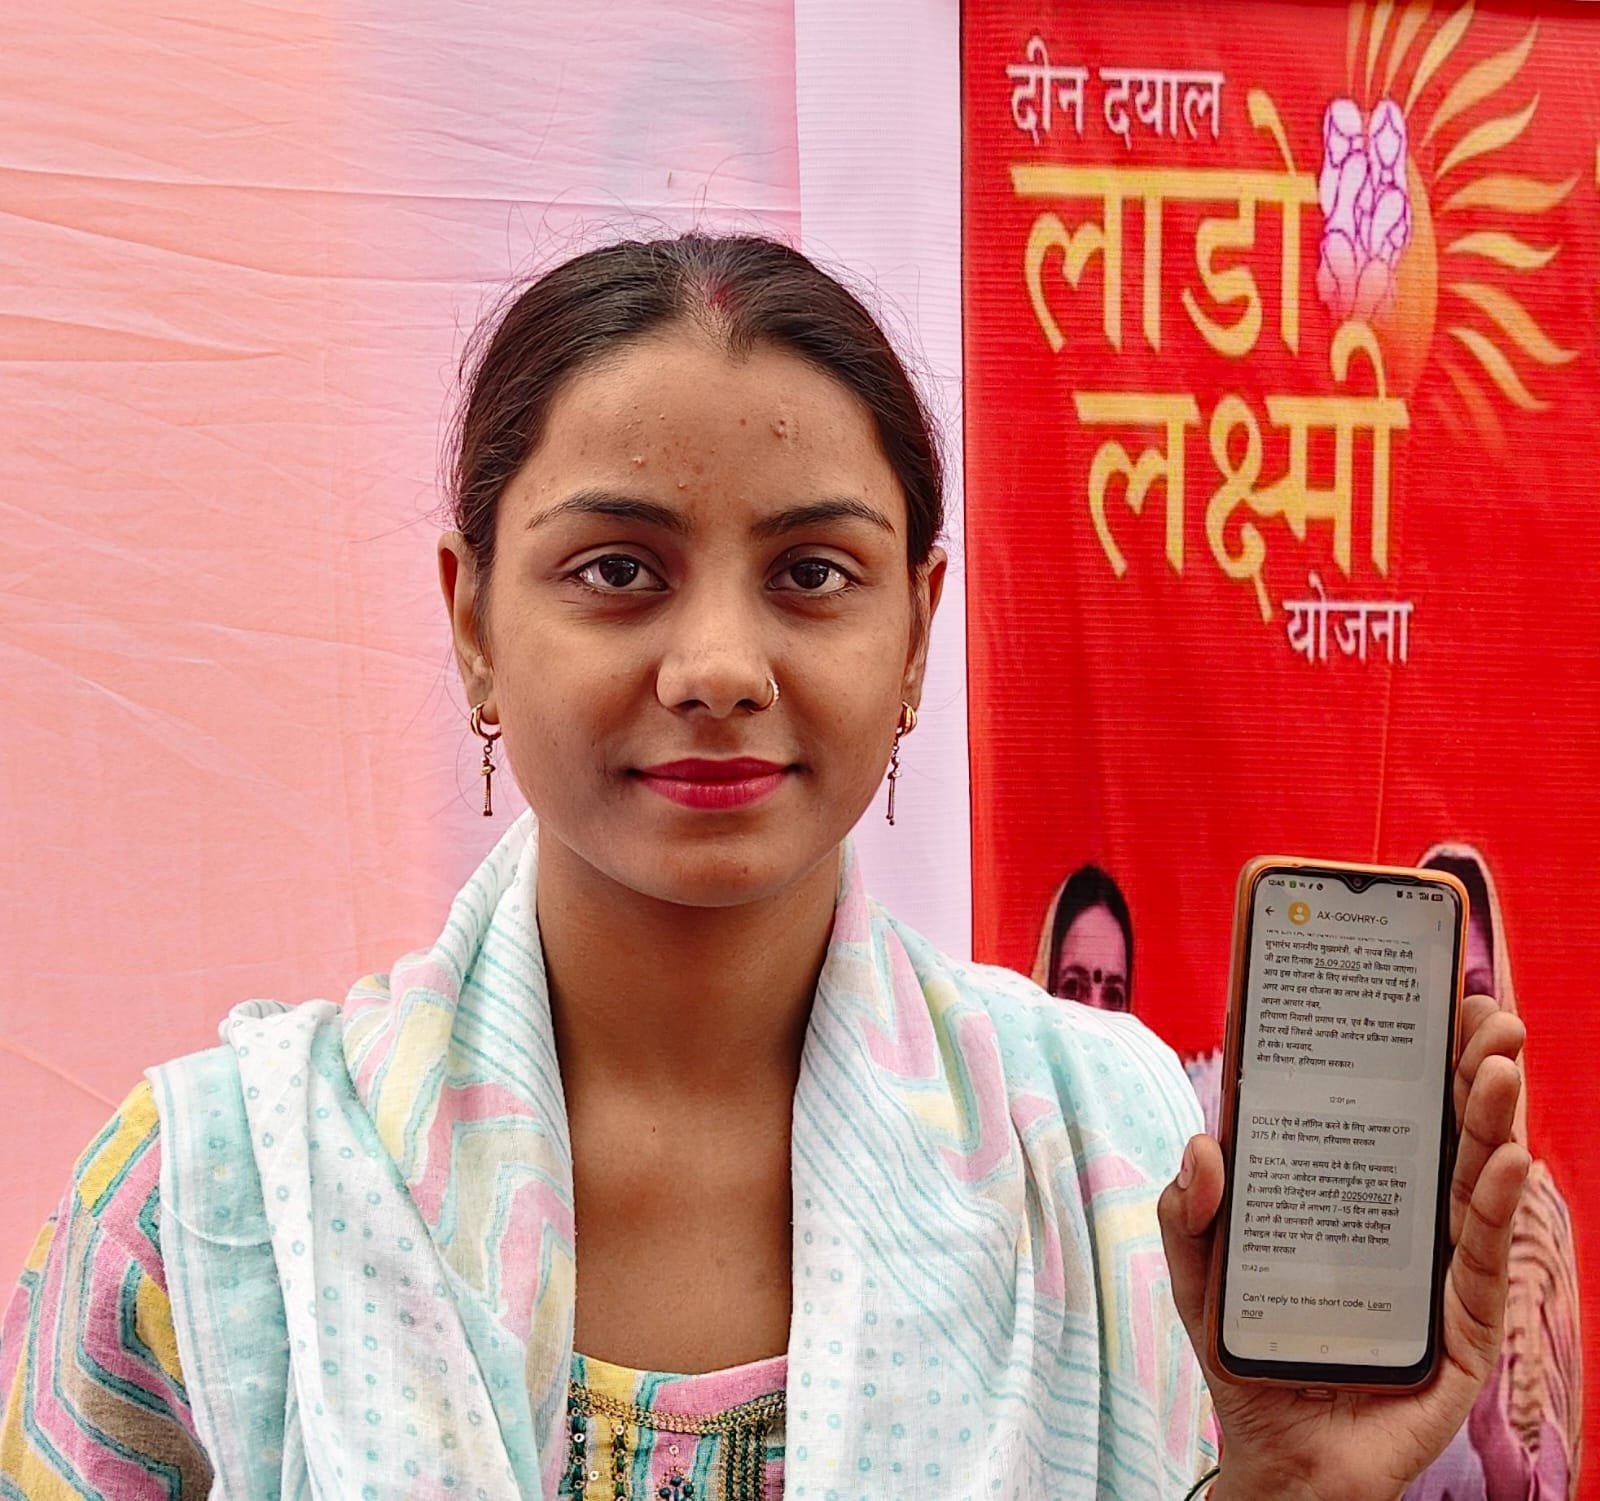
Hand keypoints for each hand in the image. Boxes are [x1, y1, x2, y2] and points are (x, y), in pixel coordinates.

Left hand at [1158, 994, 1529, 1500]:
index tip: (1417, 984)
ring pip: (1472, 1179)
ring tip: (1499, 1061)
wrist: (1277, 1461)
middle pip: (1437, 1129)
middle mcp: (1398, 1216)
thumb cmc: (1244, 1352)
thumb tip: (1203, 1145)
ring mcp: (1436, 1267)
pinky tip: (1511, 1158)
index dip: (1398, 1048)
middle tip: (1480, 1006)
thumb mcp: (1197, 1273)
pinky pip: (1484, 1259)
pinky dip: (1501, 1206)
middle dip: (1462, 1064)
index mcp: (1343, 1189)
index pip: (1376, 1106)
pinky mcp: (1461, 1327)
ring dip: (1490, 1117)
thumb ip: (1186, 1210)